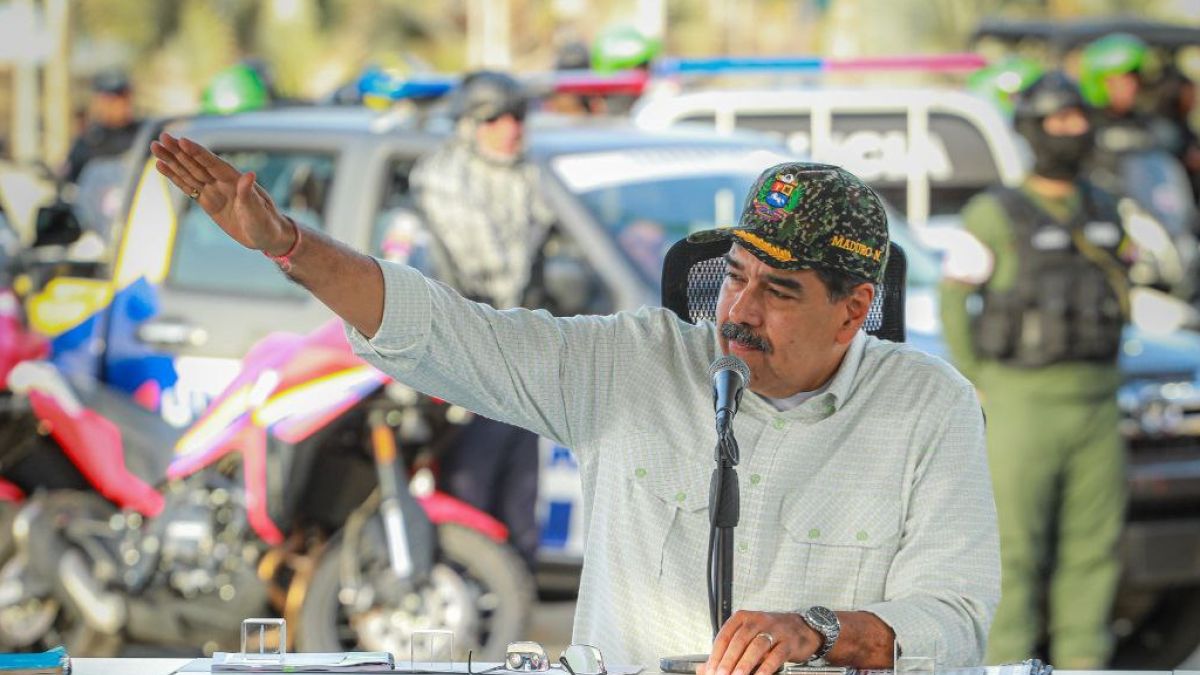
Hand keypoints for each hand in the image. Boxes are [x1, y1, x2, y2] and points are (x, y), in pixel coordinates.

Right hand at [149, 132, 294, 254]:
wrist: (267, 237)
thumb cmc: (267, 223)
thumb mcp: (259, 210)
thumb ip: (250, 193)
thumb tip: (249, 174)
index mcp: (235, 180)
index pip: (213, 164)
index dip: (197, 153)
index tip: (182, 140)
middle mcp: (222, 182)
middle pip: (196, 164)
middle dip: (179, 151)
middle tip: (161, 137)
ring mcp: (214, 191)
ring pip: (189, 172)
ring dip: (172, 160)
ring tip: (155, 147)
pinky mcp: (208, 202)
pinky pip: (188, 187)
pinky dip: (175, 177)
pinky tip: (162, 166)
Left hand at [700, 610, 819, 674]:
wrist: (801, 628)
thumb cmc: (770, 633)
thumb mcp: (748, 637)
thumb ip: (728, 651)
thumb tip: (706, 668)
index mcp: (743, 618)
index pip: (725, 635)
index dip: (716, 654)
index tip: (711, 669)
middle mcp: (758, 621)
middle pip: (739, 640)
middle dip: (728, 660)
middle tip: (721, 674)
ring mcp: (775, 630)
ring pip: (757, 646)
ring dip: (745, 664)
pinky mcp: (789, 642)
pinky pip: (776, 655)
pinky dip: (766, 667)